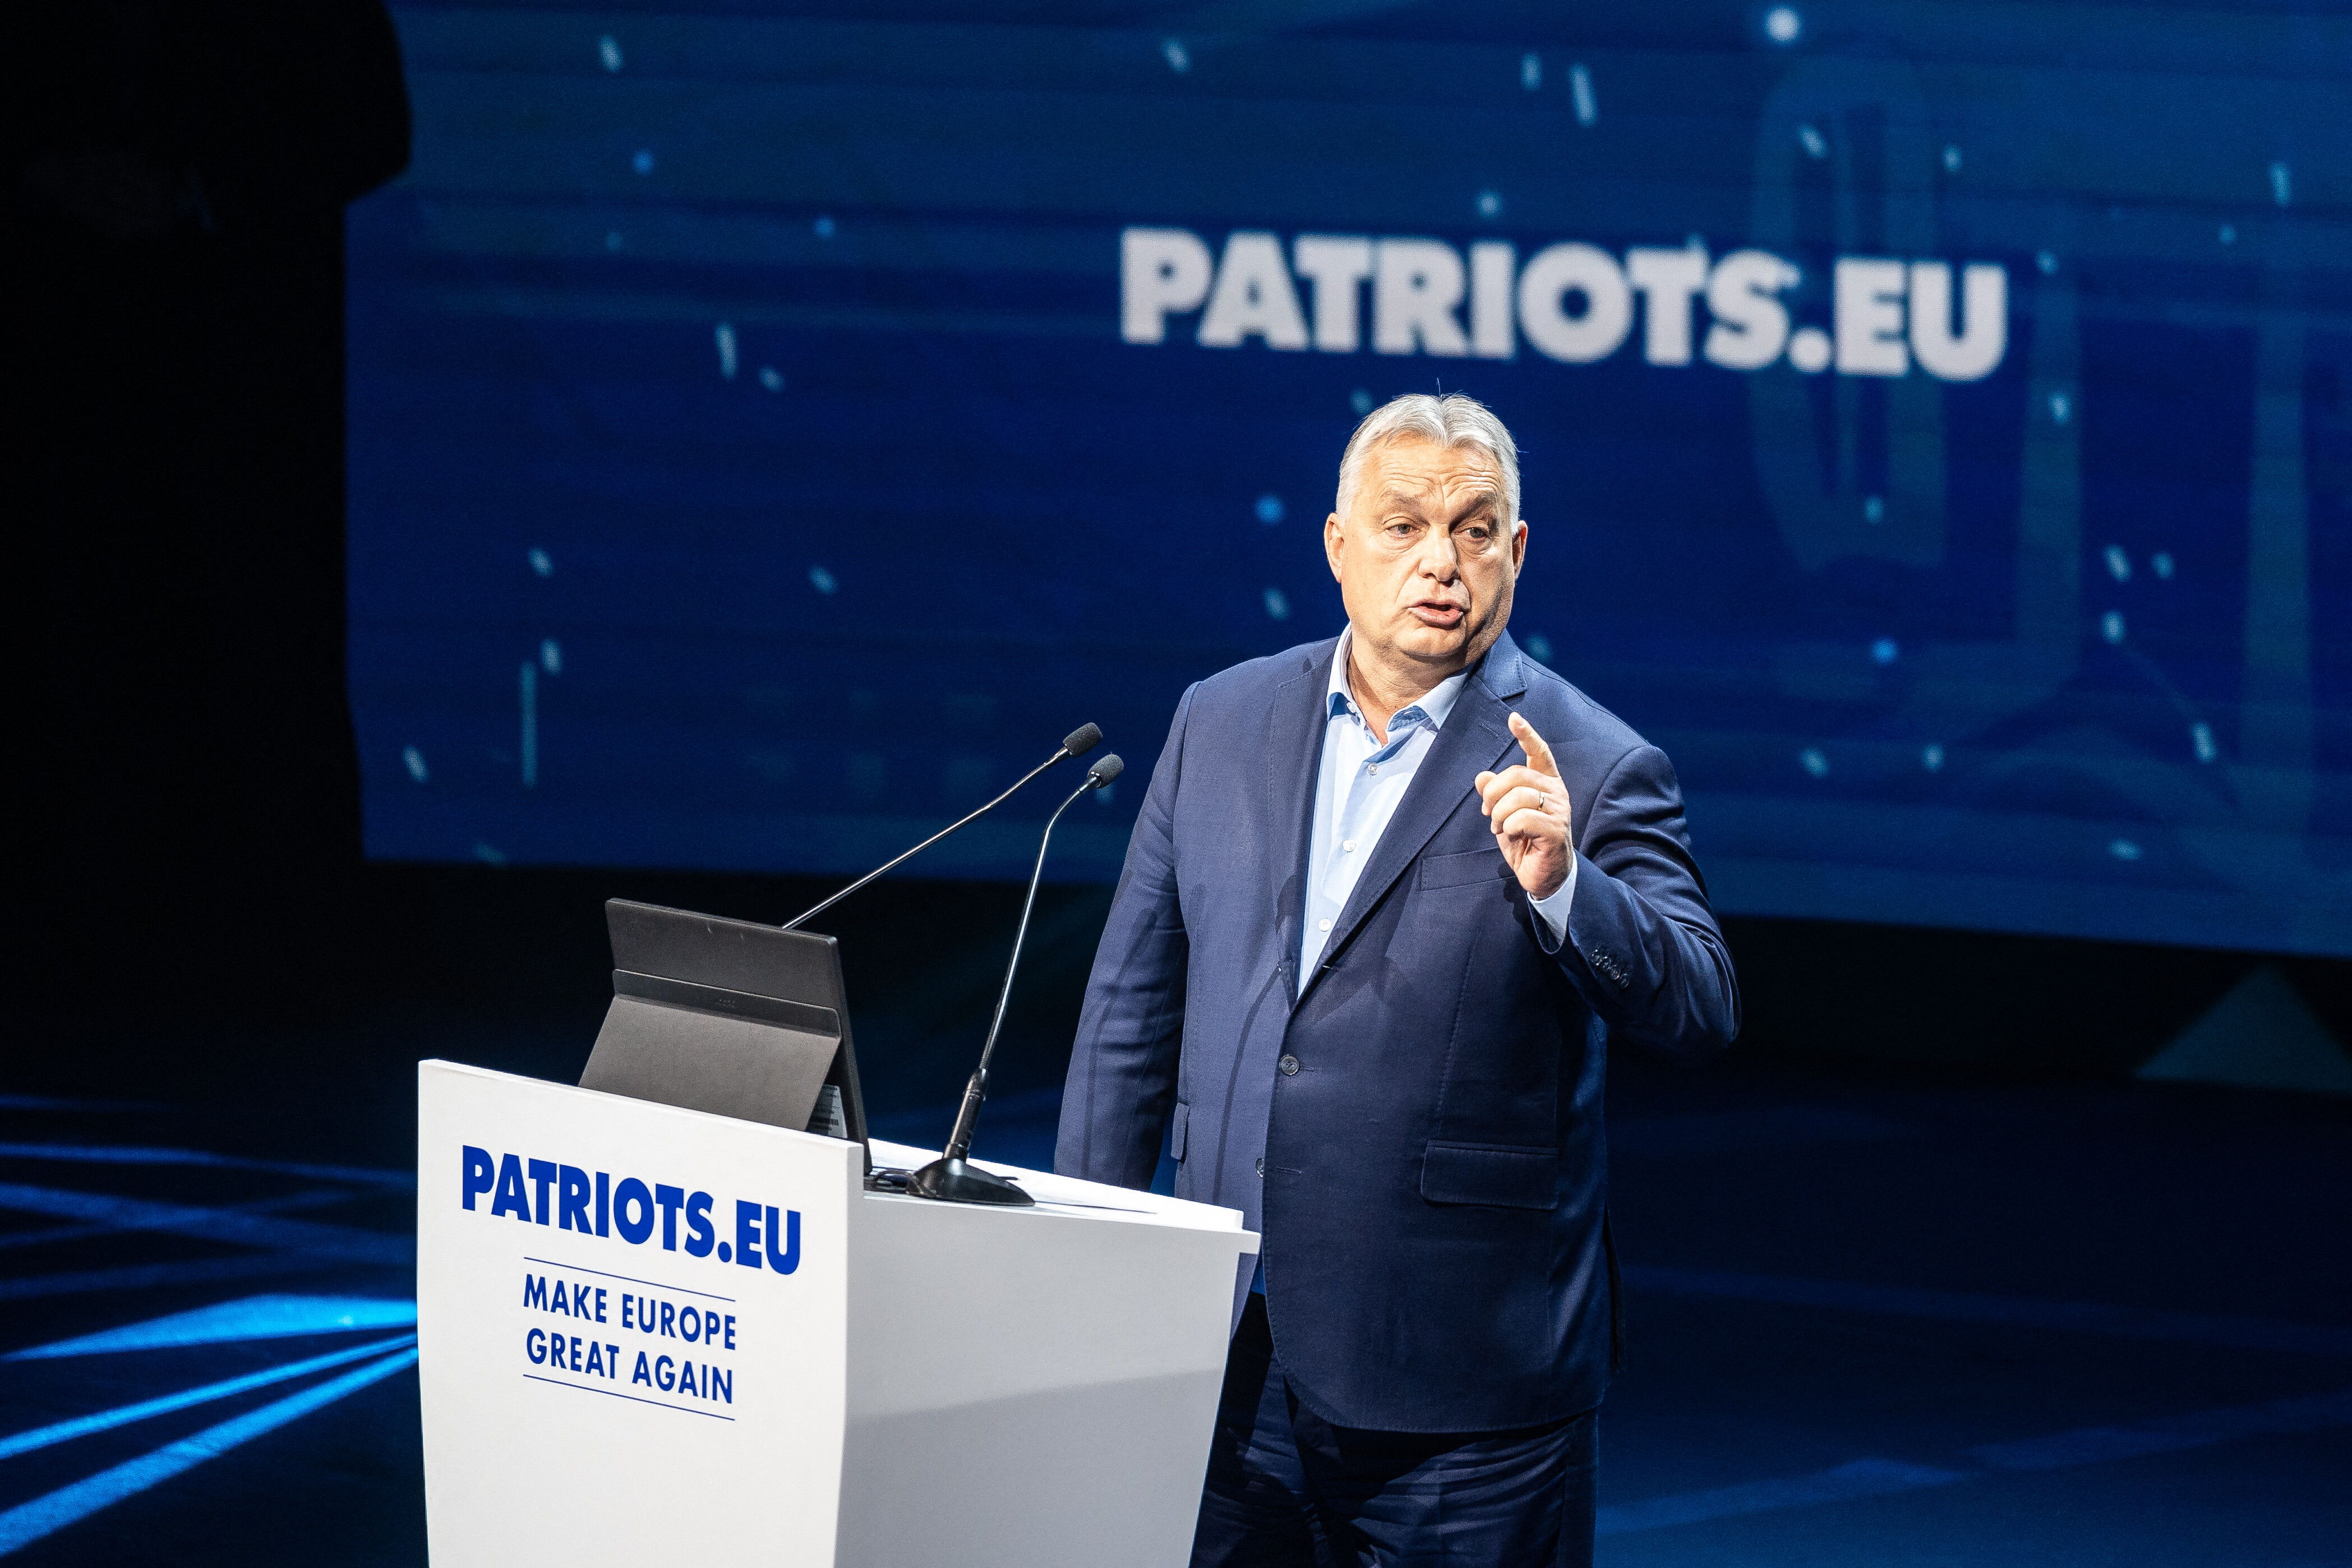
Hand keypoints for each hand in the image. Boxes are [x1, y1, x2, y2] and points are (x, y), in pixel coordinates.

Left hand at [1475, 712, 1573, 900]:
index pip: (1539, 753)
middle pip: (1517, 775)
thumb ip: (1494, 795)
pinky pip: (1523, 818)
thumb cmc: (1526, 843)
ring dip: (1499, 814)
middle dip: (1493, 794)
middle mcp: (1556, 792)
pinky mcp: (1556, 829)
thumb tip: (1481, 776)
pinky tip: (1512, 835)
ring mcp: (1559, 810)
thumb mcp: (1504, 816)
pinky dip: (1509, 826)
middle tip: (1488, 814)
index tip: (1513, 719)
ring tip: (1500, 828)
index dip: (1527, 735)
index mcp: (1545, 783)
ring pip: (1518, 796)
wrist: (1544, 876)